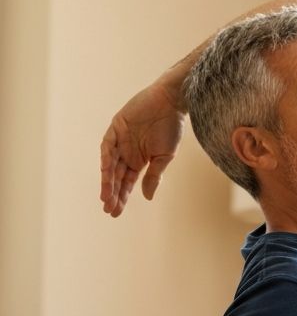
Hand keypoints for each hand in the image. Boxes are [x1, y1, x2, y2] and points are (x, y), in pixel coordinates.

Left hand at [100, 80, 185, 216]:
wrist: (171, 102)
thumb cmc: (171, 128)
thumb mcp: (164, 157)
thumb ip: (154, 176)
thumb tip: (147, 197)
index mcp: (140, 160)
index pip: (128, 182)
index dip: (122, 196)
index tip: (116, 212)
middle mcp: (127, 152)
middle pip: (117, 177)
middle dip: (113, 193)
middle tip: (109, 209)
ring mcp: (120, 140)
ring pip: (110, 165)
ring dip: (107, 180)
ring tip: (106, 197)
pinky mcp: (116, 127)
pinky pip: (108, 145)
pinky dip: (106, 158)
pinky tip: (106, 173)